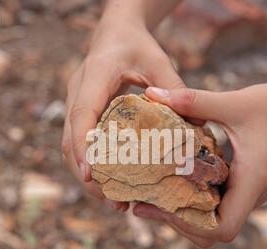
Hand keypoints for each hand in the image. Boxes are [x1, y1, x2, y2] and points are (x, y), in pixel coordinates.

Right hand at [62, 20, 184, 210]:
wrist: (115, 32)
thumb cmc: (137, 43)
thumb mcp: (159, 61)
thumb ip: (176, 90)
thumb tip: (198, 130)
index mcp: (95, 75)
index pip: (82, 114)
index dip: (83, 145)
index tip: (91, 174)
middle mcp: (77, 91)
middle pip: (69, 139)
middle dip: (86, 173)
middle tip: (111, 200)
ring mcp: (74, 102)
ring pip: (68, 145)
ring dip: (86, 175)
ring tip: (112, 200)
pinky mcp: (79, 112)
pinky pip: (78, 142)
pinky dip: (90, 164)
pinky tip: (111, 181)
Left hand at [134, 81, 266, 247]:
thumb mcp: (231, 101)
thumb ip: (191, 100)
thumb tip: (151, 93)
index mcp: (251, 182)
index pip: (223, 228)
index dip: (191, 225)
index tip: (162, 207)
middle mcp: (250, 195)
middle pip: (210, 232)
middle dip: (177, 222)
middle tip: (144, 205)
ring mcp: (246, 193)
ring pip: (211, 222)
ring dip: (182, 214)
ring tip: (151, 197)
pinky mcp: (241, 186)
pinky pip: (214, 205)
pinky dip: (191, 201)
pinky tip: (170, 182)